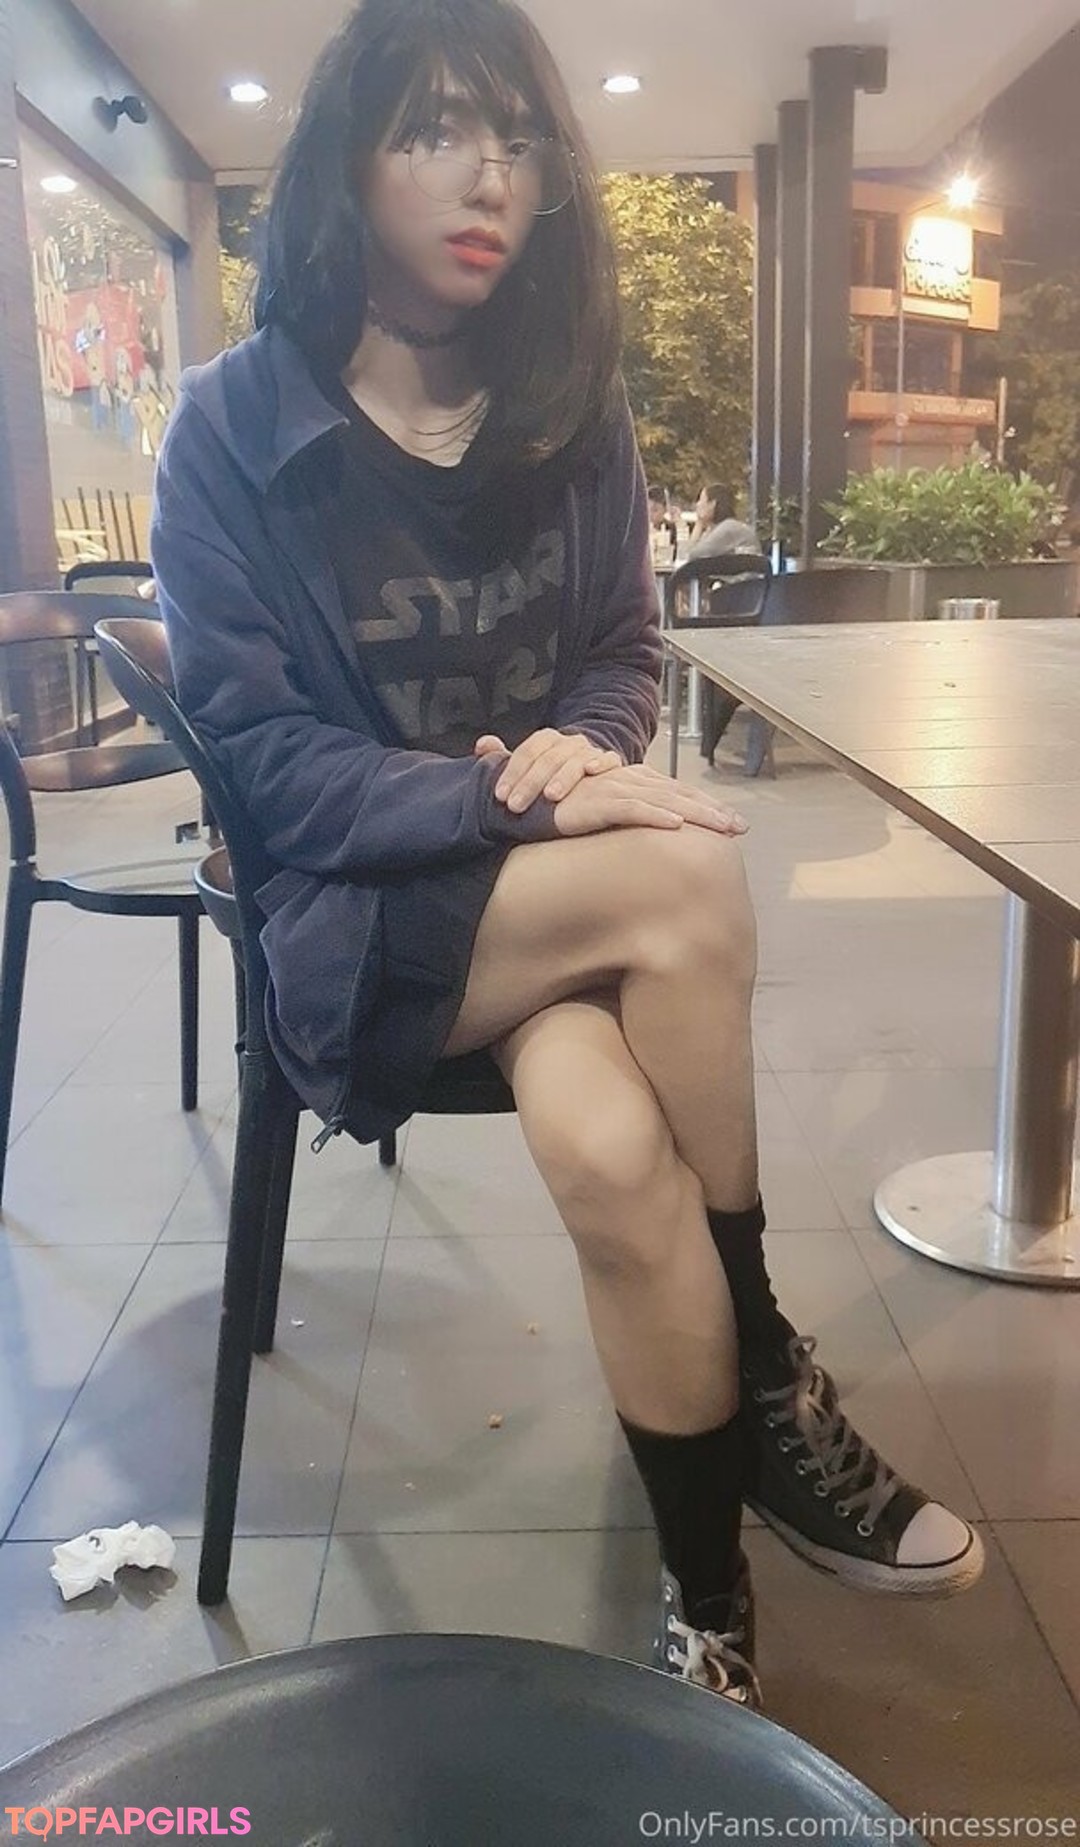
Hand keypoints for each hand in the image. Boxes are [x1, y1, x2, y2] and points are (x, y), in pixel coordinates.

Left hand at [474, 729, 620, 811]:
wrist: (589, 772)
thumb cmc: (552, 776)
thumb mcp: (528, 766)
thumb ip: (504, 757)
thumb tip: (483, 745)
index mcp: (547, 740)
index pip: (527, 752)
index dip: (511, 773)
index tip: (499, 796)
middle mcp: (569, 742)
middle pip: (548, 759)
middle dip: (530, 783)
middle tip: (515, 806)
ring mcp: (590, 751)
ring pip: (576, 760)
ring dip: (562, 777)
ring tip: (550, 796)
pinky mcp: (611, 762)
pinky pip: (609, 759)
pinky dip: (602, 762)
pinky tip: (592, 770)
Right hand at [551, 763, 747, 838]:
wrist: (524, 800)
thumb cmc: (563, 809)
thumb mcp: (599, 813)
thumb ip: (625, 816)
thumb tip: (651, 833)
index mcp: (632, 783)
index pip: (676, 794)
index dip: (705, 807)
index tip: (730, 823)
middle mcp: (628, 782)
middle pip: (679, 796)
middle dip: (711, 811)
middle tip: (740, 827)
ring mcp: (614, 790)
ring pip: (664, 801)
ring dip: (695, 814)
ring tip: (722, 826)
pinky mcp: (597, 802)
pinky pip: (631, 809)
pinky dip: (654, 815)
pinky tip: (677, 825)